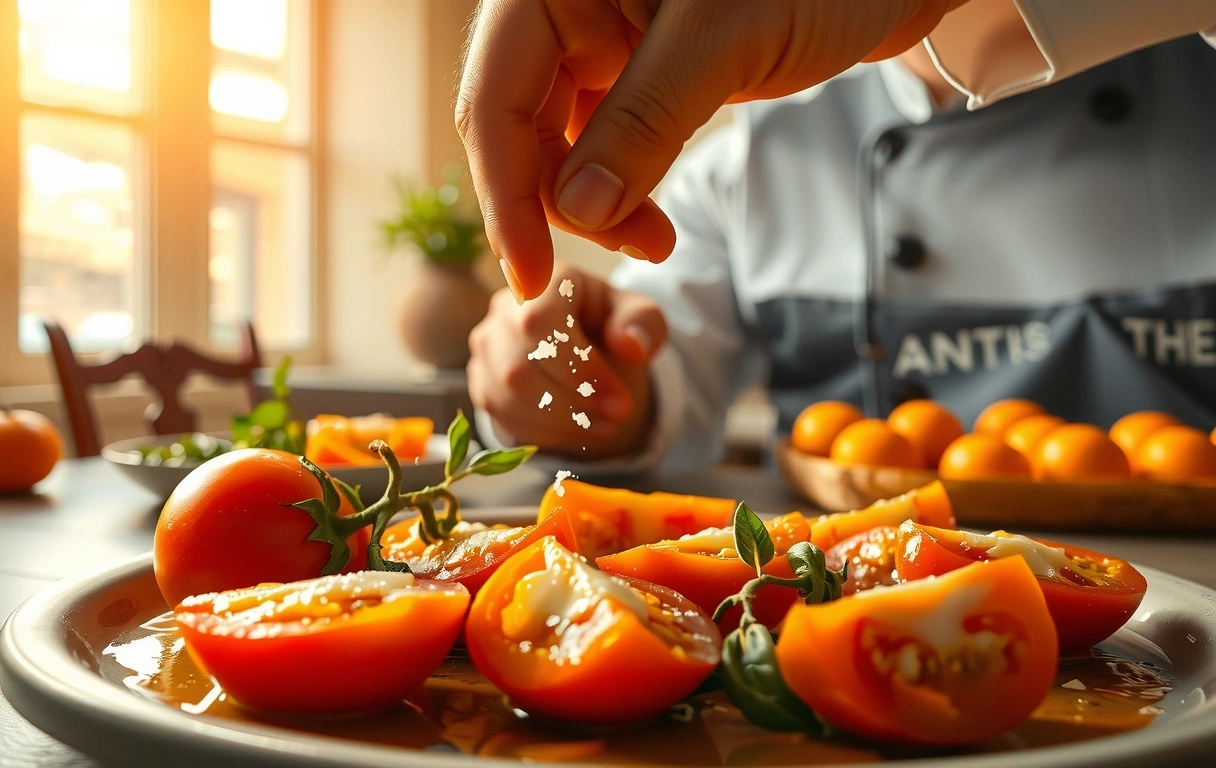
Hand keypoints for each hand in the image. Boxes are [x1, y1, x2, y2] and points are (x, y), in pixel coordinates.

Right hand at [457, 0, 969, 299]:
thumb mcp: (724, 42)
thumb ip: (643, 122)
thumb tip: (576, 211)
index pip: (494, 94)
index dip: (505, 190)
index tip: (529, 273)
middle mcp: (567, 4)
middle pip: (517, 123)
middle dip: (554, 203)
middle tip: (615, 255)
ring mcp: (601, 35)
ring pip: (559, 140)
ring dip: (593, 203)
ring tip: (655, 239)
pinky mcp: (638, 67)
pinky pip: (602, 140)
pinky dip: (621, 186)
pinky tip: (653, 217)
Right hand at [466, 265, 667, 459]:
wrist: (588, 349)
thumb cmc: (613, 326)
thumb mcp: (642, 318)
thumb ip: (644, 324)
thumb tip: (630, 344)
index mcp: (545, 281)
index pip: (541, 323)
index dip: (578, 368)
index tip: (620, 400)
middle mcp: (504, 307)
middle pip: (520, 365)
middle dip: (573, 402)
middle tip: (616, 417)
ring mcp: (486, 346)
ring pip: (507, 394)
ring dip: (560, 422)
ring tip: (603, 428)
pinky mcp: (481, 380)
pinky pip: (501, 414)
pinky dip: (543, 433)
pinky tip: (577, 432)